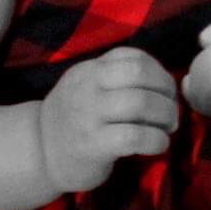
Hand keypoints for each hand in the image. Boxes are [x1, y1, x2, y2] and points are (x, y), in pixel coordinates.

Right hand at [37, 47, 178, 192]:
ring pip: (139, 103)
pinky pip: (134, 136)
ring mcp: (88, 116)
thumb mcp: (87, 87)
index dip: (158, 71)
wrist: (39, 152)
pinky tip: (159, 145)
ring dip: (165, 115)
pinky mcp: (93, 146)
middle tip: (171, 110)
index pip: (131, 56)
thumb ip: (116, 78)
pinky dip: (156, 140)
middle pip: (138, 74)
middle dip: (166, 91)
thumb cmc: (73, 119)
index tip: (166, 89)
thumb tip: (166, 84)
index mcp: (89, 70)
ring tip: (168, 127)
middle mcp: (87, 87)